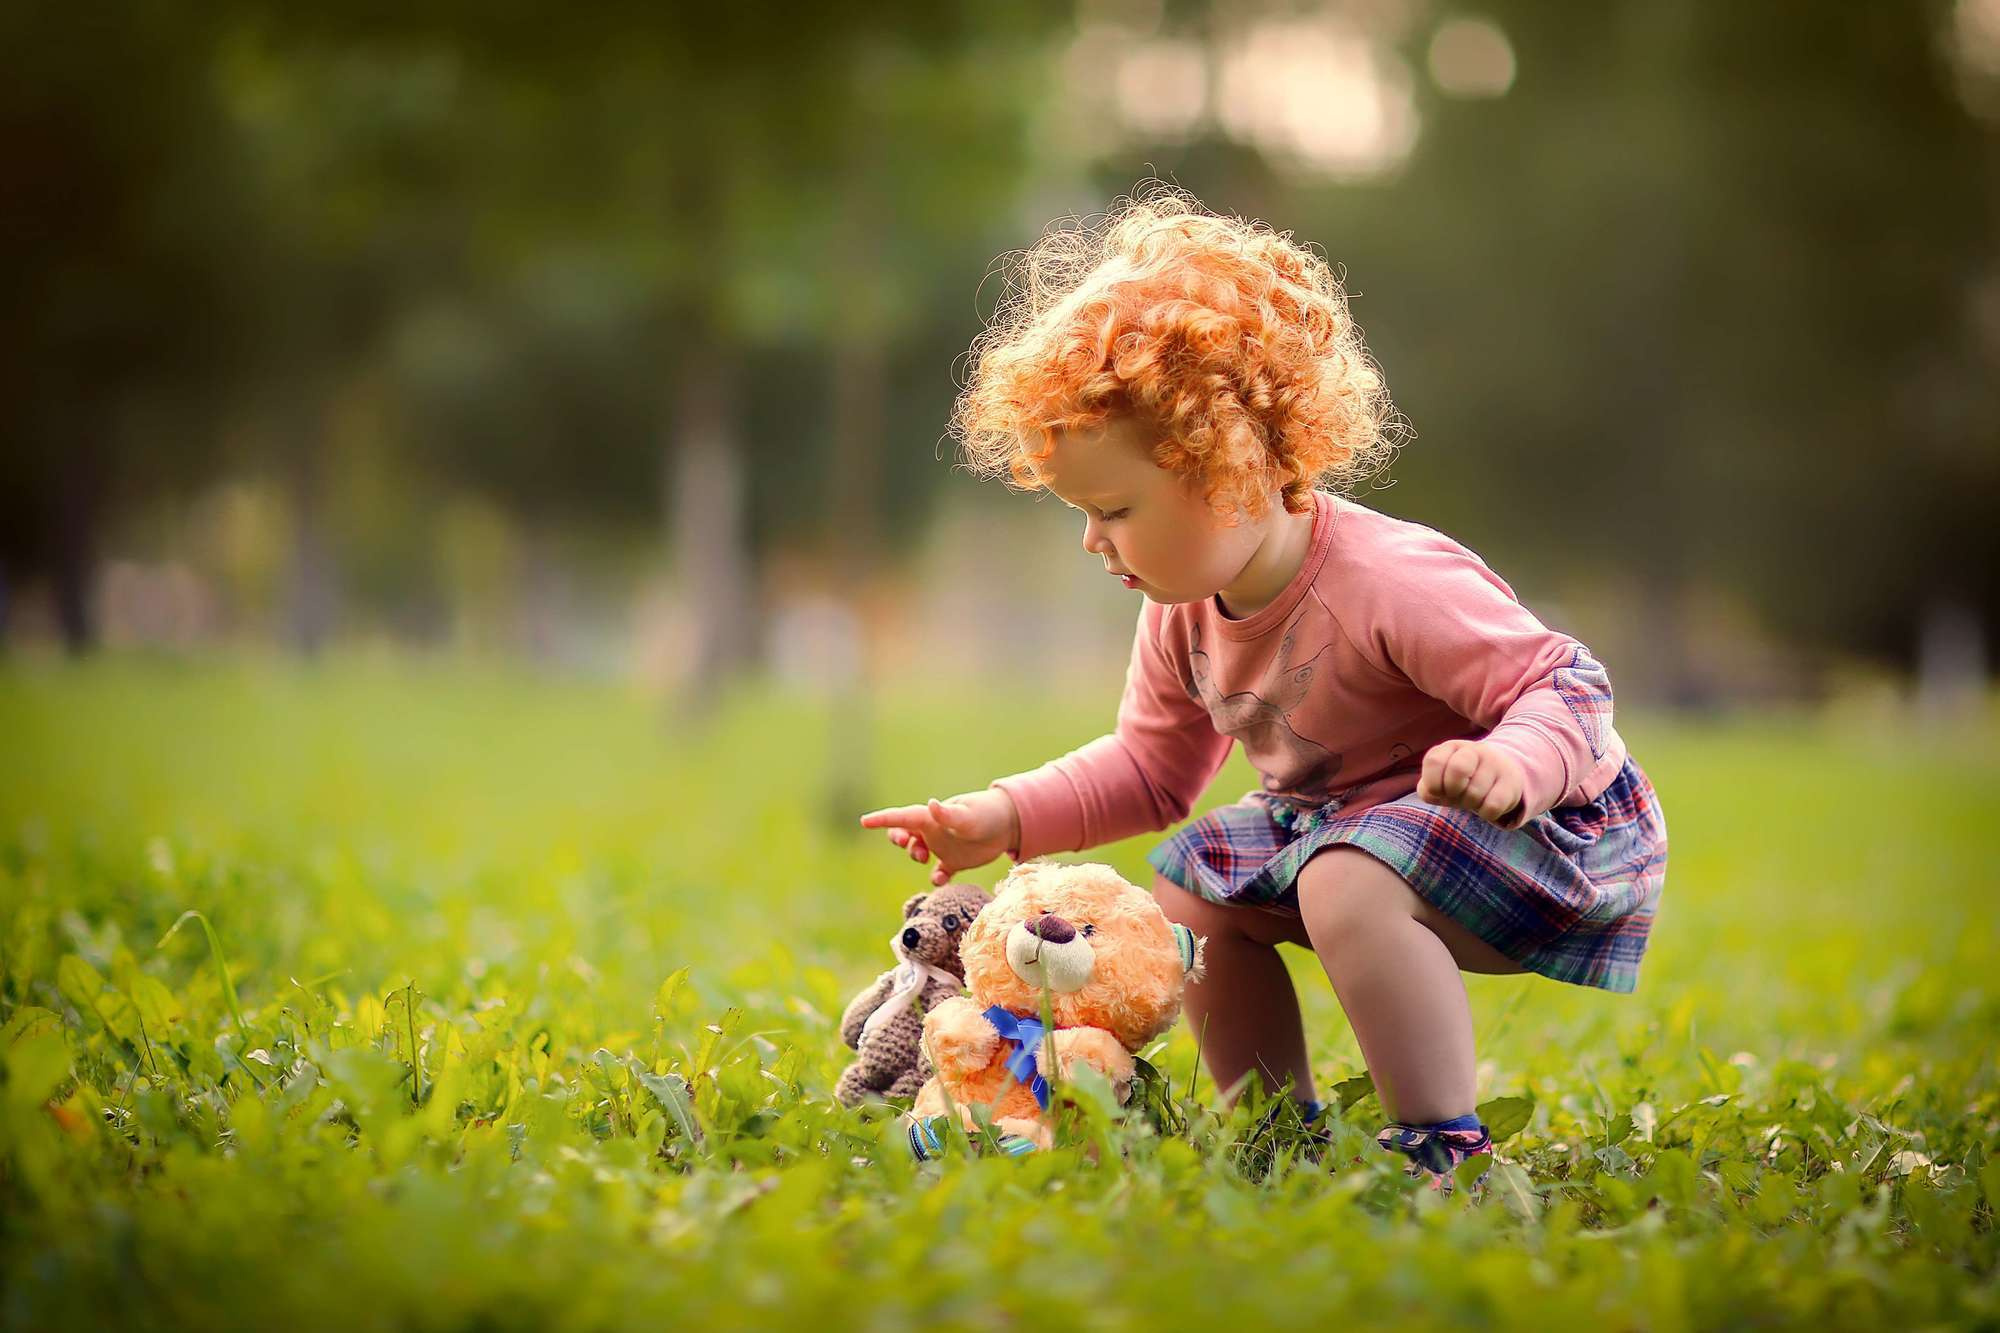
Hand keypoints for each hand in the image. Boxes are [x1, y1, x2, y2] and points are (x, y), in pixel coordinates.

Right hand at [858, 788, 1019, 885]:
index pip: (902, 817)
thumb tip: (931, 805)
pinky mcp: (954, 861)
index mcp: (931, 817)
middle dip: (897, 837)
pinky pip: (938, 872)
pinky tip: (941, 879)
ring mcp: (942, 846)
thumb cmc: (988, 814)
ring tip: (924, 859)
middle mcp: (933, 831)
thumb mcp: (968, 816)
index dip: (882, 819)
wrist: (1009, 825)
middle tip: (905, 843)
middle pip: (904, 833)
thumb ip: (949, 814)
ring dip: (915, 855)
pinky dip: (936, 878)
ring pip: (918, 852)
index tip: (863, 821)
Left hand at [1417, 739, 1526, 827]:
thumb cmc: (1460, 783)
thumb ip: (1427, 788)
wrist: (1499, 776)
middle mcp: (1475, 749)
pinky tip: (1487, 805)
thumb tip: (1433, 792)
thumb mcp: (1439, 782)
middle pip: (1458, 770)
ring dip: (1470, 804)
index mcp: (1451, 747)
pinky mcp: (1512, 781)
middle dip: (1453, 792)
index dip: (1433, 783)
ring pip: (1475, 793)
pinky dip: (1486, 813)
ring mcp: (1495, 763)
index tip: (1439, 790)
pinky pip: (1493, 806)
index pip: (1434, 761)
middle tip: (1457, 795)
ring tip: (1474, 798)